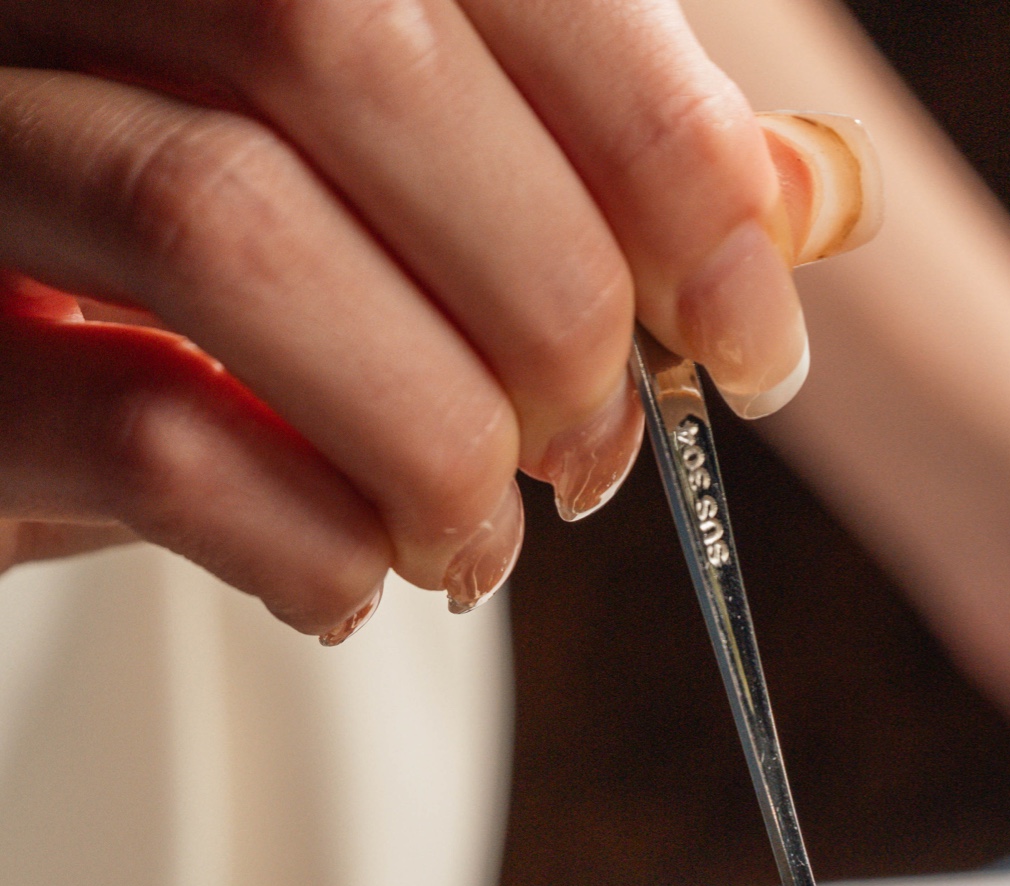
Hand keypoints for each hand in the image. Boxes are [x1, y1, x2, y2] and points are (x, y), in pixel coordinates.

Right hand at [0, 3, 872, 635]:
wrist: (2, 407)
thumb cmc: (197, 298)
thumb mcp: (399, 199)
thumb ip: (586, 165)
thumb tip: (805, 197)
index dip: (658, 139)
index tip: (750, 326)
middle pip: (343, 41)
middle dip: (546, 293)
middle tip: (597, 454)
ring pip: (226, 224)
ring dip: (430, 433)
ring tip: (475, 544)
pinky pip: (152, 437)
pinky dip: (313, 543)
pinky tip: (354, 582)